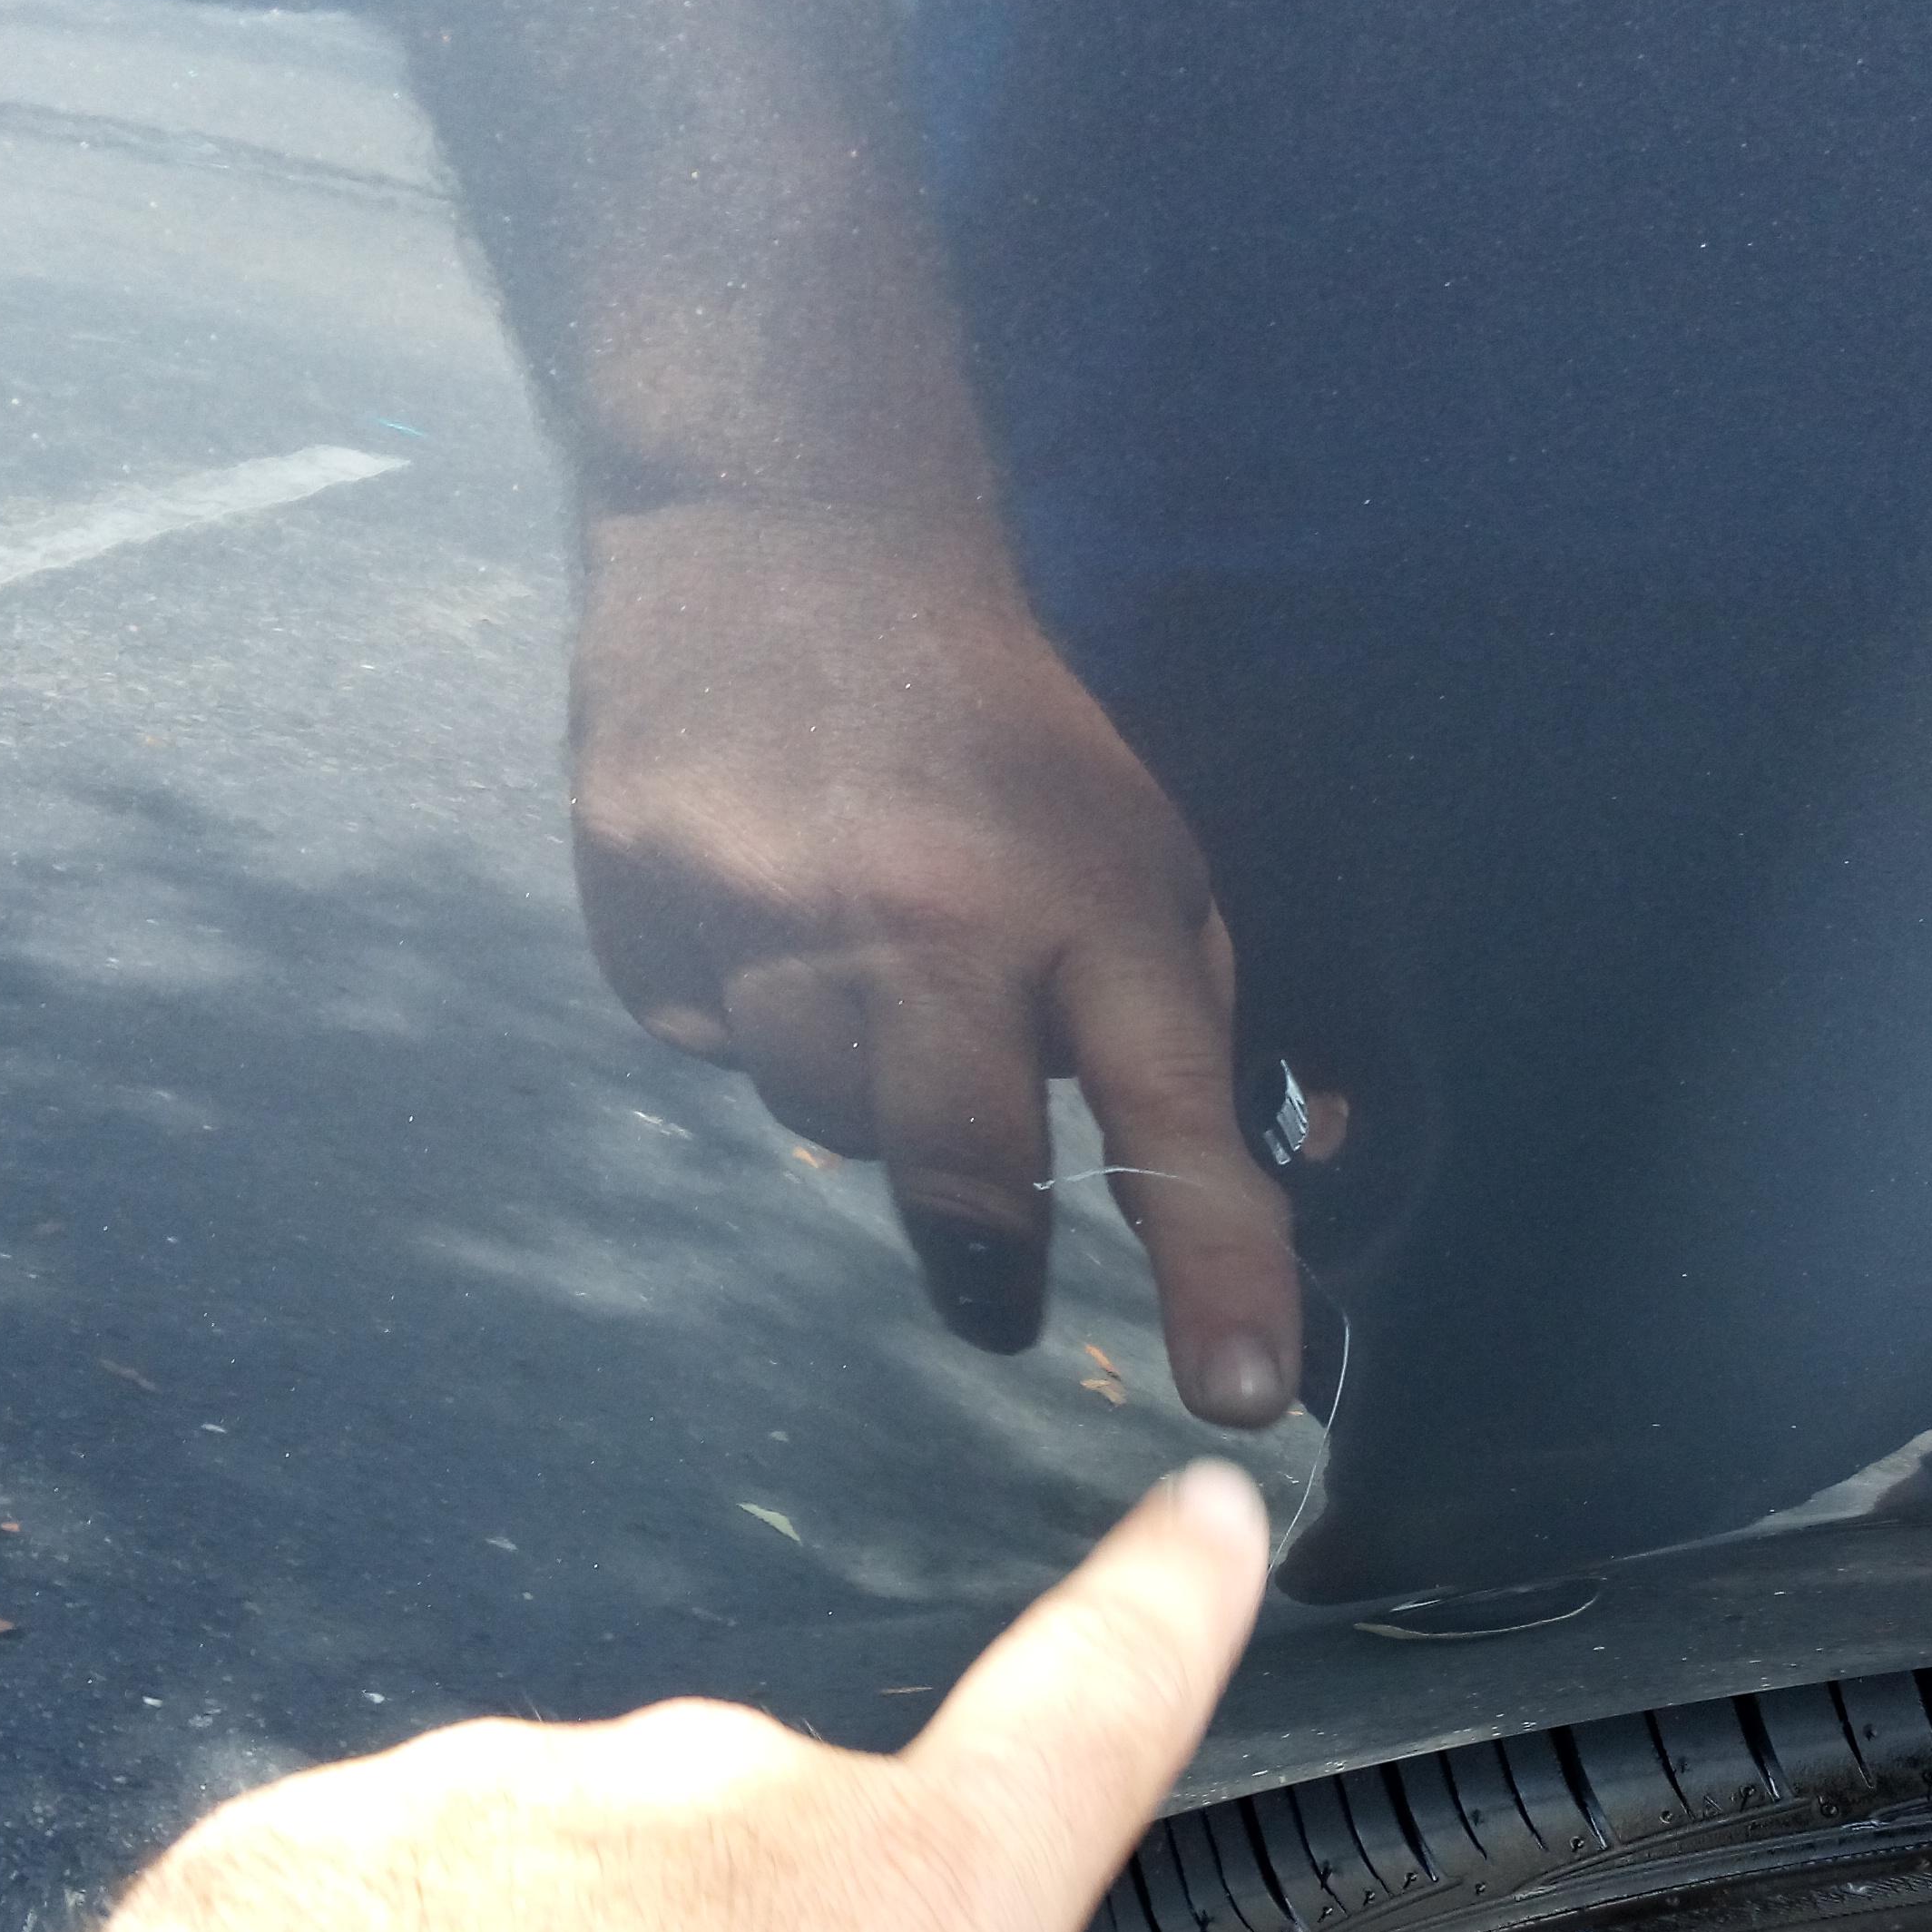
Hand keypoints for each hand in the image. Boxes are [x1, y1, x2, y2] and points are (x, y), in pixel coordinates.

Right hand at [567, 502, 1301, 1427]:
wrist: (784, 537)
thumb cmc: (1002, 730)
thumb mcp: (1141, 843)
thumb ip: (1192, 1008)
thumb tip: (1289, 1160)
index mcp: (1088, 899)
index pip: (1171, 1115)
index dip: (1213, 1266)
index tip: (1244, 1393)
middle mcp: (928, 918)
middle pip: (957, 1175)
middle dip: (988, 1259)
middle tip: (1001, 1290)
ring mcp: (765, 913)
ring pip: (819, 1122)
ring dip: (858, 1088)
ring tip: (865, 968)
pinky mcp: (643, 909)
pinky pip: (707, 1049)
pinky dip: (746, 1019)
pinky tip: (763, 914)